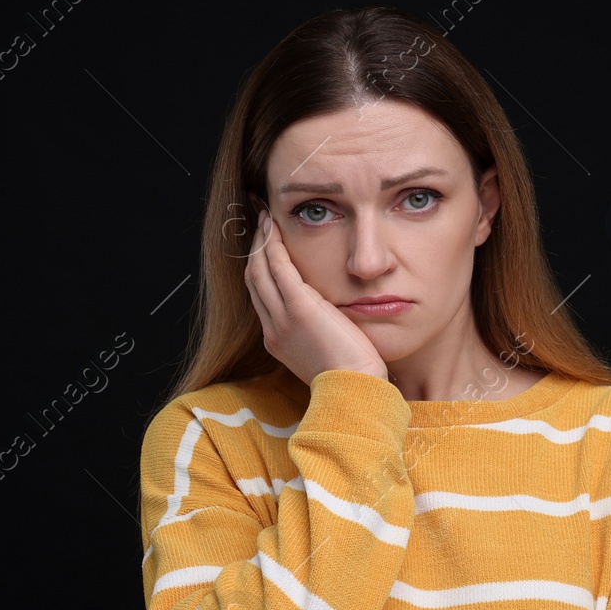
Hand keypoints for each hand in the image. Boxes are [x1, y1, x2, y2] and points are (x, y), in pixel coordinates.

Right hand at [244, 207, 389, 384]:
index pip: (262, 298)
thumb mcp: (328, 352)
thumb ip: (321, 332)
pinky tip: (275, 228)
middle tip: (259, 225)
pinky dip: (274, 245)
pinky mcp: (299, 308)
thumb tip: (331, 317)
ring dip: (261, 242)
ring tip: (264, 219)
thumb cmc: (353, 376)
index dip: (259, 270)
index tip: (263, 250)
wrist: (355, 390)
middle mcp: (273, 329)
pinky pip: (279, 268)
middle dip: (254, 251)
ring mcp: (282, 319)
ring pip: (260, 271)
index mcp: (279, 341)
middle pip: (254, 281)